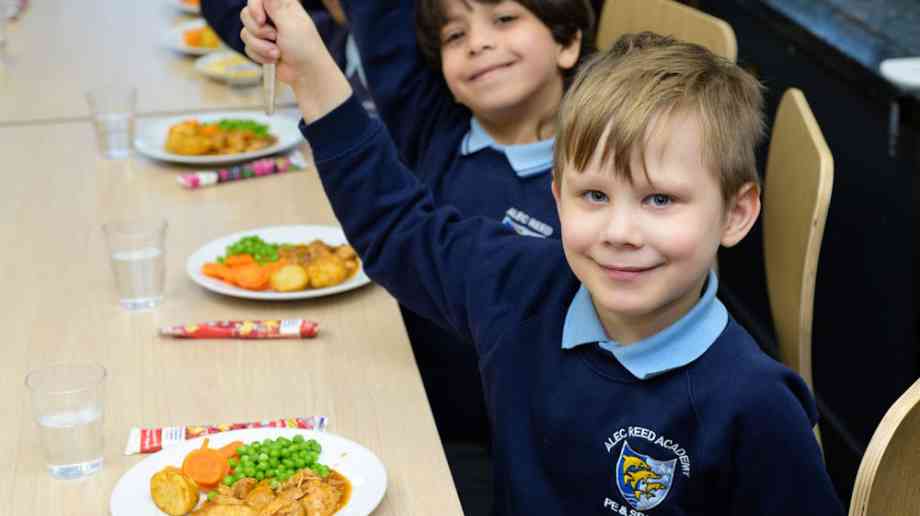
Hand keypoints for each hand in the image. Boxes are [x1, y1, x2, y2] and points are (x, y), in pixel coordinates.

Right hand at [241, 0, 351, 121]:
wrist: (305, 74)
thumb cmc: (303, 48)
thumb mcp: (290, 23)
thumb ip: (275, 6)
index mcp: (282, 6)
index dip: (254, 7)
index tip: (261, 20)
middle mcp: (272, 17)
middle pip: (246, 14)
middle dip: (259, 31)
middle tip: (275, 37)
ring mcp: (265, 33)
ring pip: (245, 33)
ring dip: (261, 46)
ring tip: (277, 53)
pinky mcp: (260, 47)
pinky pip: (247, 48)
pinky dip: (260, 56)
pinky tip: (274, 59)